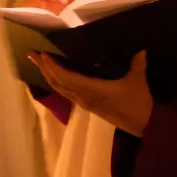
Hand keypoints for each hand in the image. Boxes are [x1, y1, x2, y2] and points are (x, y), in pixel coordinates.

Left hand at [29, 50, 153, 134]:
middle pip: (58, 83)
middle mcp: (84, 97)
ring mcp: (86, 103)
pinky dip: (59, 83)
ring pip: (61, 89)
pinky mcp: (89, 106)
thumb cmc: (138, 102)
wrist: (143, 125)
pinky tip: (58, 77)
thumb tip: (140, 50)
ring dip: (49, 76)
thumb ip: (137, 64)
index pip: (66, 77)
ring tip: (41, 64)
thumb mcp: (138, 81)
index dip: (52, 66)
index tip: (42, 54)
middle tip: (32, 54)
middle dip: (44, 69)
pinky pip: (68, 93)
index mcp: (92, 90)